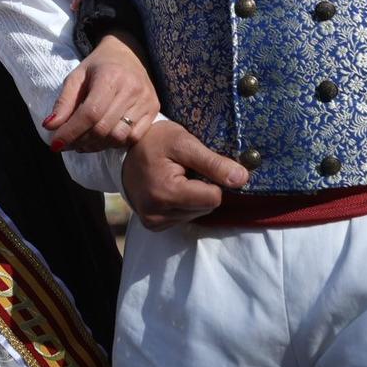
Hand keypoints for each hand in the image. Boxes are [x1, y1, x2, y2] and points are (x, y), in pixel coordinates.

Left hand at [45, 30, 160, 152]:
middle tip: (68, 144)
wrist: (128, 53)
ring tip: (83, 142)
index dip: (71, 132)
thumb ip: (63, 102)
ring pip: (119, 137)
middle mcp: (131, 89)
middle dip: (81, 141)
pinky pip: (134, 138)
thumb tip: (49, 127)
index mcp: (110, 77)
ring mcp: (146, 100)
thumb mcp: (76, 77)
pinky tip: (103, 139)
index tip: (56, 144)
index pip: (90, 113)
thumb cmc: (97, 66)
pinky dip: (115, 144)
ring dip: (97, 146)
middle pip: (104, 128)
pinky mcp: (155, 109)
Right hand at [120, 119, 249, 230]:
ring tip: (175, 178)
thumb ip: (214, 163)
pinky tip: (169, 189)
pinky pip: (183, 219)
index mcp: (166, 193)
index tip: (197, 166)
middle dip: (202, 189)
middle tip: (184, 170)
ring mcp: (153, 221)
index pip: (213, 198)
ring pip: (196, 215)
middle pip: (206, 208)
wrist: (123, 150)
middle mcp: (157, 213)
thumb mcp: (184, 142)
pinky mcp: (152, 224)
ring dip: (193, 198)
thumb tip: (242, 179)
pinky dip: (182, 205)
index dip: (212, 180)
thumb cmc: (155, 141)